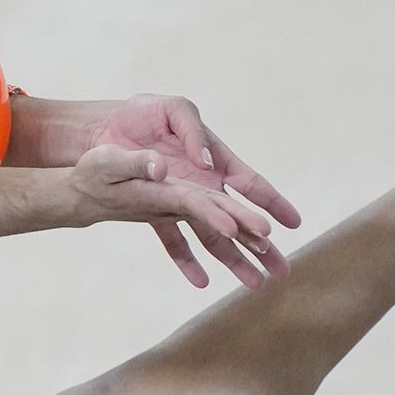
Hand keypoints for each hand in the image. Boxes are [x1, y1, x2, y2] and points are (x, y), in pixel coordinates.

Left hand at [86, 94, 300, 287]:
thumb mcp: (173, 110)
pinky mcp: (155, 211)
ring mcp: (181, 200)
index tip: (293, 223)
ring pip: (213, 235)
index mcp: (214, 158)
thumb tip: (207, 164)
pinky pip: (174, 240)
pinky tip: (201, 282)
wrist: (101, 128)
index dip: (271, 202)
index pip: (250, 182)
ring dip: (234, 259)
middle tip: (283, 269)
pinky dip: (187, 260)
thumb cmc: (143, 112)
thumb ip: (193, 132)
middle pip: (239, 218)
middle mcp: (203, 183)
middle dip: (262, 243)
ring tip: (255, 284)